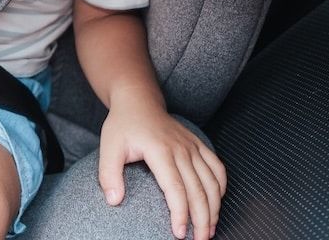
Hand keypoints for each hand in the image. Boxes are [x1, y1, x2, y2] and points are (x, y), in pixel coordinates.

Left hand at [98, 97, 225, 239]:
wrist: (138, 101)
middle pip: (199, 190)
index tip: (179, 234)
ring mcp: (192, 146)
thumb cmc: (123, 125)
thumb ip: (108, 174)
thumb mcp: (108, 147)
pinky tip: (217, 202)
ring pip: (212, 181)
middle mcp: (181, 149)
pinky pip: (217, 167)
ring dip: (214, 208)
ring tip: (209, 230)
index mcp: (160, 151)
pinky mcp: (198, 144)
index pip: (176, 189)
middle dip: (202, 219)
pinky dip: (221, 187)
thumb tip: (114, 200)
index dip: (180, 214)